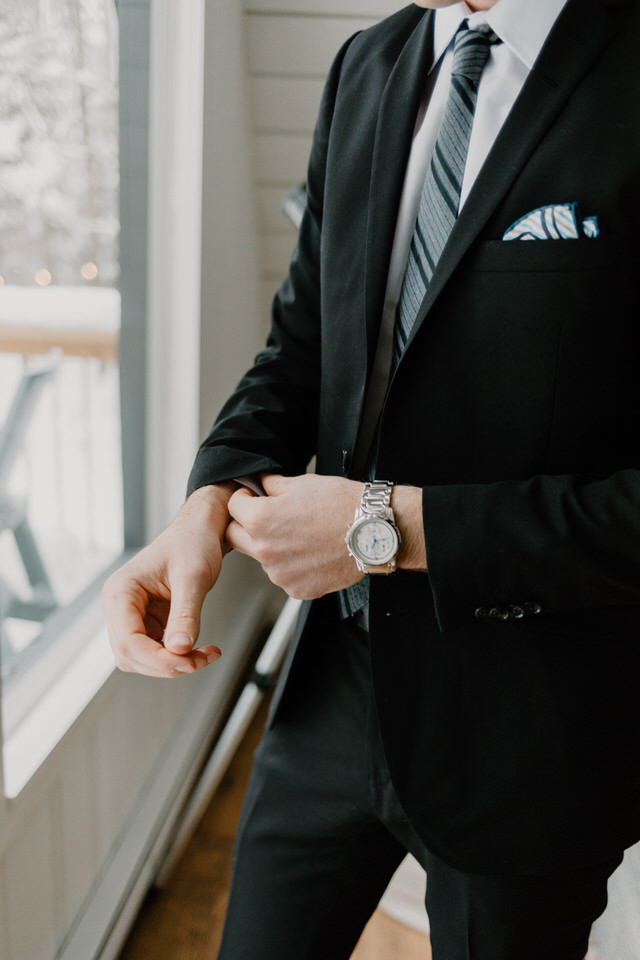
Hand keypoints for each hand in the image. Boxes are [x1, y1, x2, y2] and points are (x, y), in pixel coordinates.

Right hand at [102, 484, 233, 677]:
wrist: (200, 530)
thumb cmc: (192, 542)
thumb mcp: (193, 577)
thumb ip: (186, 614)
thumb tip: (180, 650)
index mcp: (121, 591)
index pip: (127, 641)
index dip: (157, 659)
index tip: (189, 660)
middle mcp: (120, 606)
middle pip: (131, 655)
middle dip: (167, 664)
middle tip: (203, 658)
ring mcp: (132, 617)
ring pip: (143, 659)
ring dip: (173, 664)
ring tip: (205, 654)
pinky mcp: (149, 623)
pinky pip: (156, 652)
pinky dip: (178, 657)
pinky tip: (200, 649)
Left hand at [226, 473, 364, 597]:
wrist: (373, 531)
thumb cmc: (343, 505)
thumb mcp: (302, 482)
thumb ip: (272, 485)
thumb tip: (261, 484)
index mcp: (261, 520)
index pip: (233, 507)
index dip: (244, 498)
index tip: (254, 498)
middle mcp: (264, 551)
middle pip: (235, 537)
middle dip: (246, 525)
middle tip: (270, 518)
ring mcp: (280, 574)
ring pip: (261, 558)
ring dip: (271, 547)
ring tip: (301, 536)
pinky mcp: (296, 590)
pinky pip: (284, 576)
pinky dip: (292, 566)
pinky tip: (312, 553)